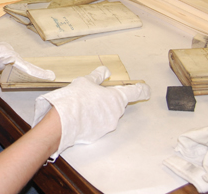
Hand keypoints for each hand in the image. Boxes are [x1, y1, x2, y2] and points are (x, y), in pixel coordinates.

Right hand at [32, 66, 149, 159]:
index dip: (141, 89)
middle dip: (108, 98)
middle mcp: (115, 113)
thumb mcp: (85, 81)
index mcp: (116, 98)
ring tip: (81, 104)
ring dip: (99, 109)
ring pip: (106, 114)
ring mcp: (107, 126)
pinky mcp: (97, 135)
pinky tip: (79, 115)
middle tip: (93, 93)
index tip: (145, 89)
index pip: (135, 92)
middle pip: (117, 103)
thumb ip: (98, 76)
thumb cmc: (75, 99)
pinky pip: (97, 124)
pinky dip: (91, 119)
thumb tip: (106, 71)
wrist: (61, 122)